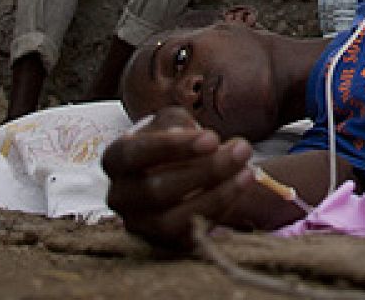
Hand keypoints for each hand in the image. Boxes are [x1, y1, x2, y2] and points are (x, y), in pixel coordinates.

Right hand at [102, 107, 253, 249]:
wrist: (181, 170)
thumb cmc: (176, 142)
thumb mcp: (173, 121)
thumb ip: (178, 123)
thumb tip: (195, 139)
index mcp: (116, 159)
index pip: (135, 154)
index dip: (173, 146)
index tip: (212, 138)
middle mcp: (120, 196)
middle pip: (157, 189)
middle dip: (206, 169)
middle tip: (244, 149)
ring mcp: (138, 223)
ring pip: (171, 219)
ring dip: (216, 195)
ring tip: (248, 172)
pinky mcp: (161, 243)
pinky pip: (188, 235)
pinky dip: (218, 212)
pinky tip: (238, 189)